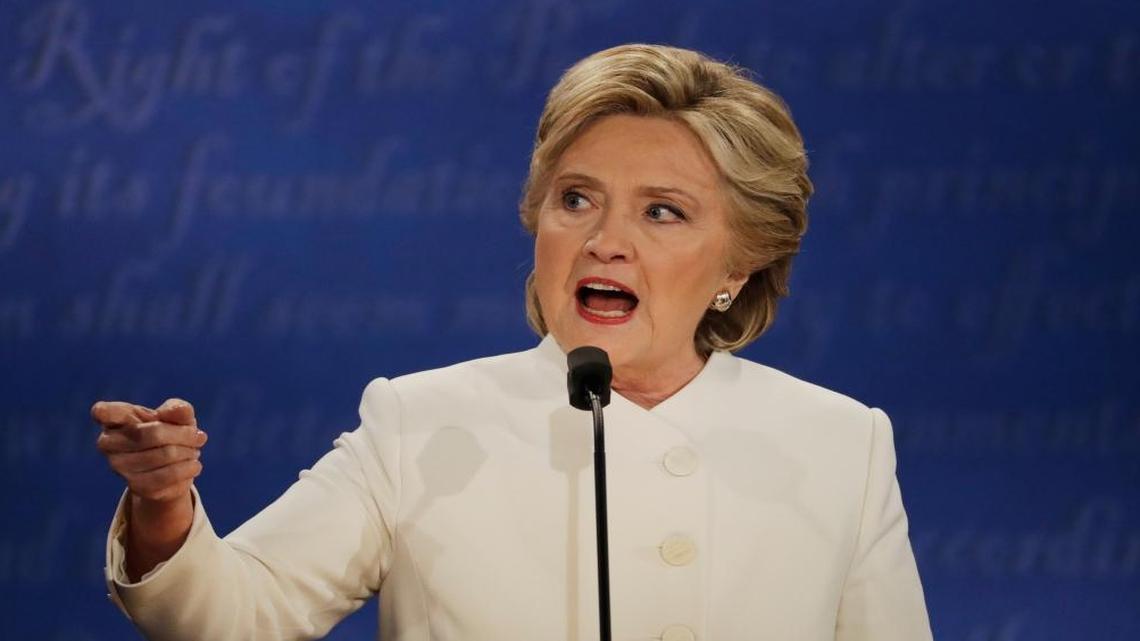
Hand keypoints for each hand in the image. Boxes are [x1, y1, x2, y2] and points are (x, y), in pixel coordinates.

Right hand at [93, 398, 207, 503]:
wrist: (173, 467)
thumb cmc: (171, 431)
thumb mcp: (178, 416)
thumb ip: (178, 409)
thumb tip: (172, 411)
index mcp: (116, 419)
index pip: (103, 413)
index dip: (103, 412)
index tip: (101, 412)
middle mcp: (110, 443)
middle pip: (153, 433)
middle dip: (184, 434)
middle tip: (198, 436)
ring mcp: (120, 467)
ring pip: (165, 455)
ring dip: (189, 452)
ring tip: (194, 451)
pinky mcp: (136, 486)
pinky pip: (170, 475)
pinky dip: (189, 468)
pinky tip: (193, 465)